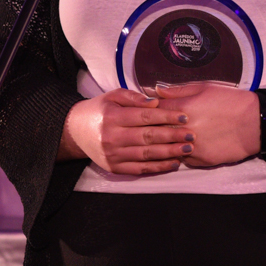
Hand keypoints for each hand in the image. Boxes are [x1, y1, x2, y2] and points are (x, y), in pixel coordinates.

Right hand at [60, 89, 191, 174]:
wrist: (75, 130)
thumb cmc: (99, 110)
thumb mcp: (113, 96)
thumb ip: (134, 97)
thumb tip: (156, 102)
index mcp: (112, 117)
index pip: (144, 117)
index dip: (166, 117)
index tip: (184, 116)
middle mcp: (112, 137)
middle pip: (148, 137)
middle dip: (172, 136)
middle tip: (191, 134)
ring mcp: (113, 155)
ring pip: (147, 155)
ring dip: (170, 153)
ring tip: (187, 149)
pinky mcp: (115, 168)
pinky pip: (140, 169)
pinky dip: (158, 167)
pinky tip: (173, 163)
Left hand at [154, 83, 259, 166]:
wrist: (255, 123)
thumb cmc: (230, 101)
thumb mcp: (204, 88)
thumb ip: (177, 91)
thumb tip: (156, 91)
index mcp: (183, 108)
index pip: (153, 110)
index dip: (149, 110)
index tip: (147, 111)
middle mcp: (183, 129)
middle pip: (156, 131)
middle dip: (153, 128)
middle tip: (152, 126)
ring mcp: (191, 147)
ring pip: (168, 148)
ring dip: (166, 143)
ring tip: (169, 138)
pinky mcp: (201, 161)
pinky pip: (183, 158)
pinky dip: (181, 153)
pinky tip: (186, 147)